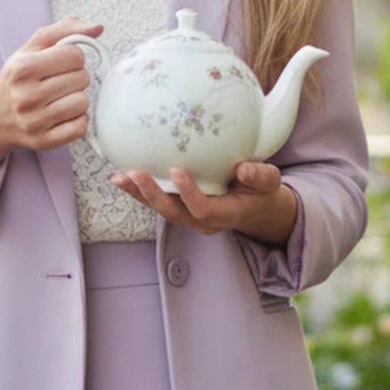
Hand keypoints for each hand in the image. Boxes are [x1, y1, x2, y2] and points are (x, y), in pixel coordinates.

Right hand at [0, 18, 99, 183]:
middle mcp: (26, 96)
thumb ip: (65, 30)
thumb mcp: (32, 48)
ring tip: (61, 97)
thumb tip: (97, 28)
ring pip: (83, 102)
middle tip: (59, 81)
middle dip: (76, 77)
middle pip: (82, 78)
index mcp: (23, 68)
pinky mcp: (44, 141)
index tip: (62, 63)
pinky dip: (77, 119)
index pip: (75, 55)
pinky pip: (80, 127)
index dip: (73, 57)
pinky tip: (64, 114)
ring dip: (77, 98)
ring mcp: (35, 122)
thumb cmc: (17, 78)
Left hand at [110, 162, 295, 240]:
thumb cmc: (260, 193)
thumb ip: (260, 176)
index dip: (189, 193)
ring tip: (119, 177)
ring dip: (138, 194)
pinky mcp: (179, 208)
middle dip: (152, 195)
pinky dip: (138, 190)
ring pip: (160, 209)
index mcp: (224, 215)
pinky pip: (157, 201)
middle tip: (135, 174)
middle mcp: (201, 220)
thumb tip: (243, 169)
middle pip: (173, 213)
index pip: (202, 209)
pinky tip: (121, 176)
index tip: (177, 170)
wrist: (254, 209)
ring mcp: (188, 216)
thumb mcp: (270, 183)